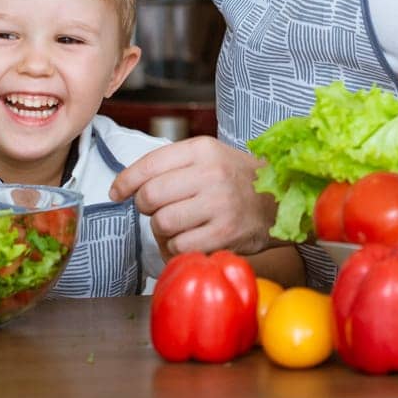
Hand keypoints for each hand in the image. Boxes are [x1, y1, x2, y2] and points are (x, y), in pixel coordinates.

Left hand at [110, 137, 277, 256]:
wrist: (281, 199)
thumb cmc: (236, 179)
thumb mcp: (209, 157)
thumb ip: (172, 165)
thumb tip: (126, 184)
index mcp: (202, 149)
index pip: (149, 164)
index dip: (125, 181)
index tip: (117, 192)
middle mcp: (211, 173)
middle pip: (150, 196)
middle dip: (145, 207)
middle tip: (155, 210)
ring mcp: (219, 204)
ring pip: (162, 224)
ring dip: (161, 231)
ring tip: (177, 226)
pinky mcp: (225, 233)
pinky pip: (179, 246)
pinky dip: (176, 248)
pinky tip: (189, 240)